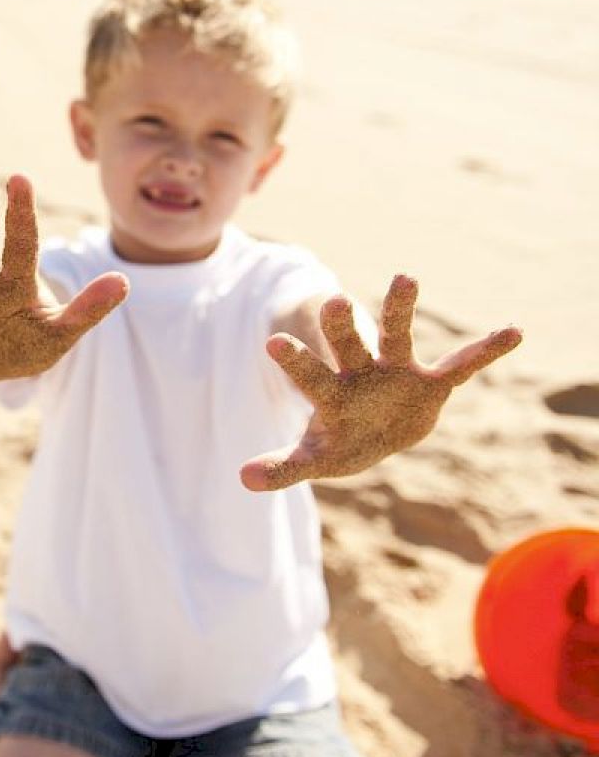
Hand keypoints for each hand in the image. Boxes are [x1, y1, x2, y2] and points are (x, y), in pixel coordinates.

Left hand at [240, 274, 521, 490]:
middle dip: (342, 325)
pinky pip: (461, 364)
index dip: (293, 361)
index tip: (272, 341)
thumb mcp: (313, 457)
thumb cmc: (338, 441)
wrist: (374, 434)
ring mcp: (395, 372)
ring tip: (405, 277)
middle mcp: (360, 373)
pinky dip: (486, 351)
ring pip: (396, 334)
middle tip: (335, 300)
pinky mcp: (430, 382)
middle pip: (349, 344)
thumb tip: (243, 479)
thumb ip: (283, 466)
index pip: (308, 375)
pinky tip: (514, 331)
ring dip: (400, 309)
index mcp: (330, 393)